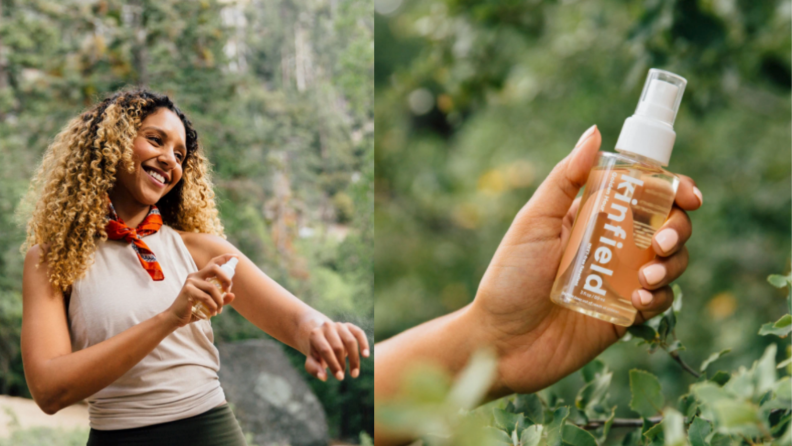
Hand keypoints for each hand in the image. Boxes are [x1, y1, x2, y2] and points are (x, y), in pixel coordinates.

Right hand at [164, 253, 237, 327]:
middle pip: (214, 268)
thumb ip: (221, 299)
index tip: (236, 257)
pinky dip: (213, 306)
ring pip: (213, 287)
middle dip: (226, 278)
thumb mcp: (210, 304)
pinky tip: (213, 313)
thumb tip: (232, 295)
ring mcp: (190, 282)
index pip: (213, 263)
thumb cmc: (193, 309)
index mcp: (200, 276)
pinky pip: (206, 297)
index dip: (225, 258)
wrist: (176, 318)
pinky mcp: (188, 291)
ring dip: (220, 300)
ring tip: (219, 310)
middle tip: (228, 290)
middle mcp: (195, 276)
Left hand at [302, 320, 370, 381]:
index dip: (333, 364)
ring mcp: (339, 325)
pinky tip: (366, 355)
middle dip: (342, 364)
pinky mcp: (349, 326)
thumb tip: (323, 377)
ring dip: (354, 359)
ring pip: (351, 341)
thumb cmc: (317, 353)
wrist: (322, 337)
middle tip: (342, 377)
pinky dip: (364, 344)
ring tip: (354, 374)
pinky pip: (359, 333)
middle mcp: (327, 327)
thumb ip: (314, 369)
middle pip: (338, 347)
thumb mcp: (311, 361)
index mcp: (315, 335)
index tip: (339, 377)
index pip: (326, 350)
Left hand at [469, 125, 701, 396]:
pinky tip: (639, 300)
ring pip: (671, 262)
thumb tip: (595, 133)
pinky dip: (660, 298)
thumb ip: (566, 180)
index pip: (644, 194)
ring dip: (672, 264)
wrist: (501, 342)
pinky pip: (660, 302)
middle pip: (667, 225)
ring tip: (647, 276)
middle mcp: (611, 246)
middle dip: (677, 228)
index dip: (674, 189)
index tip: (688, 194)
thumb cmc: (509, 278)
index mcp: (591, 217)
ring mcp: (620, 281)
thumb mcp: (534, 222)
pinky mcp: (624, 316)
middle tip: (661, 241)